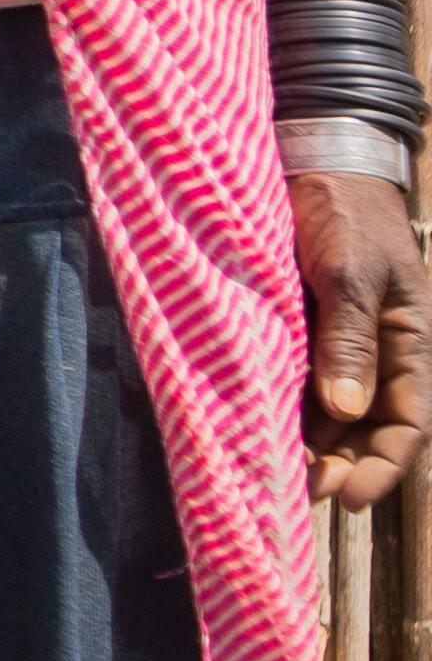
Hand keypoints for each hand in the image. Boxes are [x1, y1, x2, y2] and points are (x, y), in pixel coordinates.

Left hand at [296, 169, 430, 506]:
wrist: (313, 160)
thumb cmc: (346, 212)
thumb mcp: (353, 271)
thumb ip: (349, 338)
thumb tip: (348, 412)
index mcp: (407, 344)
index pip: (407, 424)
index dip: (384, 468)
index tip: (349, 500)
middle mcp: (372, 352)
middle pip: (363, 430)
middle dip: (338, 467)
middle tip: (298, 493)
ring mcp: (331, 341)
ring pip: (325, 412)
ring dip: (306, 444)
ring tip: (272, 472)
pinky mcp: (293, 327)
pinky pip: (289, 378)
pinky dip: (278, 407)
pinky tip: (252, 426)